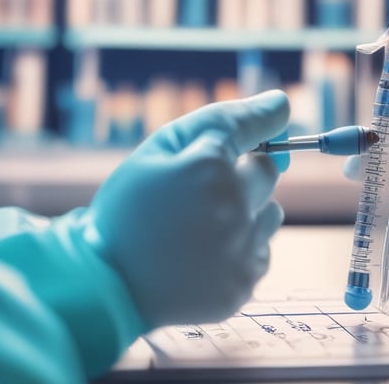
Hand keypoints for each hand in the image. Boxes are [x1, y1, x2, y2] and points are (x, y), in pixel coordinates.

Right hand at [82, 90, 289, 328]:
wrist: (107, 285)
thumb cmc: (127, 209)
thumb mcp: (157, 150)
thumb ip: (218, 121)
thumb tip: (281, 104)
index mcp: (208, 169)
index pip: (254, 129)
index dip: (267, 117)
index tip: (278, 108)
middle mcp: (233, 208)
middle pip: (268, 172)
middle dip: (242, 171)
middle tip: (204, 184)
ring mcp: (241, 251)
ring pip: (269, 214)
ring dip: (245, 211)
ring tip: (199, 226)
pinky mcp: (244, 284)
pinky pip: (260, 252)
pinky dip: (240, 248)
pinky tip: (202, 254)